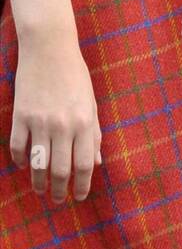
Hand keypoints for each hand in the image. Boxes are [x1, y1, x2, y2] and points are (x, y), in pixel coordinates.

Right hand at [9, 20, 101, 203]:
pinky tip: (24, 165)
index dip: (82, 186)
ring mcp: (40, 122)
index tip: (79, 197)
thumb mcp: (91, 103)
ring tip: (41, 190)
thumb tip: (96, 163)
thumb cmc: (75, 76)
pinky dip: (20, 161)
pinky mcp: (20, 116)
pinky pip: (18, 148)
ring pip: (37, 165)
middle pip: (60, 170)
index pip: (84, 165)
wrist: (49, 49)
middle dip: (60, 190)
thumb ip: (94, 134)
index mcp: (84, 122)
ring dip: (38, 182)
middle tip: (59, 199)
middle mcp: (63, 125)